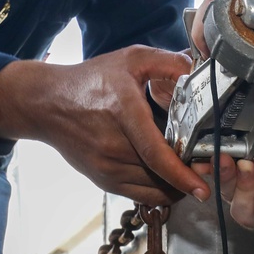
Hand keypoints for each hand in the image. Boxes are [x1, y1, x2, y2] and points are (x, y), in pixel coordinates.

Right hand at [0, 45, 208, 206]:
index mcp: (123, 112)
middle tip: (207, 168)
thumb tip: (197, 70)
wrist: (46, 103)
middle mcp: (112, 145)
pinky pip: (137, 194)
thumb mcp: (131, 59)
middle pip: (158, 174)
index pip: (154, 152)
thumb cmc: (90, 80)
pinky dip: (158, 191)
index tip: (202, 187)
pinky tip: (169, 179)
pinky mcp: (101, 178)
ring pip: (150, 189)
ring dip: (174, 187)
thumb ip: (167, 62)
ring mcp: (105, 167)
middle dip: (187, 176)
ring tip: (190, 173)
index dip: (181, 173)